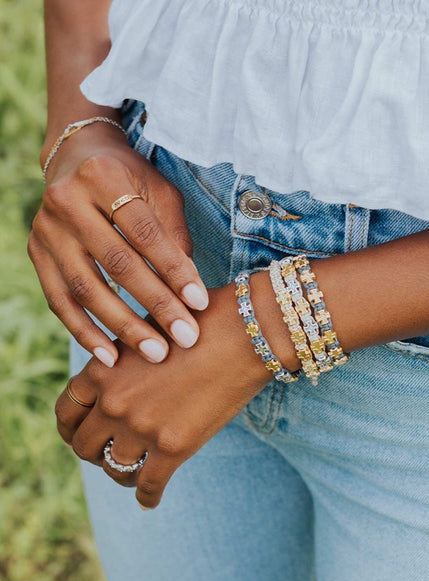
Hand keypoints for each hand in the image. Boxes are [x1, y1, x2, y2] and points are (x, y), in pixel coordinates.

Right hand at [29, 123, 207, 366]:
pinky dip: (84, 332)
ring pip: (85, 288)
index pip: (145, 233)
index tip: (200, 304)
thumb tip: (190, 292)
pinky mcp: (36, 253)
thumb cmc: (129, 180)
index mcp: (104, 177)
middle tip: (185, 338)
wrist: (76, 160)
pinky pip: (59, 301)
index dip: (174, 270)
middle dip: (154, 304)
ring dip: (121, 326)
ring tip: (154, 354)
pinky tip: (109, 356)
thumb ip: (174, 236)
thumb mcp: (159, 193)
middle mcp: (67, 202)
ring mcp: (46, 230)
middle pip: (116, 263)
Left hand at [54, 282, 272, 508]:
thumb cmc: (198, 323)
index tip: (81, 433)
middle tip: (109, 453)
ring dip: (122, 474)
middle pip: (84, 445)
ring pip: (115, 469)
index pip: (66, 410)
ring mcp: (142, 427)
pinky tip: (149, 500)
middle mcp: (114, 401)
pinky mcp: (174, 447)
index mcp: (102, 369)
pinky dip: (147, 497)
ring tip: (133, 474)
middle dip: (95, 452)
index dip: (71, 427)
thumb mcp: (146, 333)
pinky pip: (148, 486)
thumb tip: (113, 380)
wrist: (243, 332)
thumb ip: (122, 360)